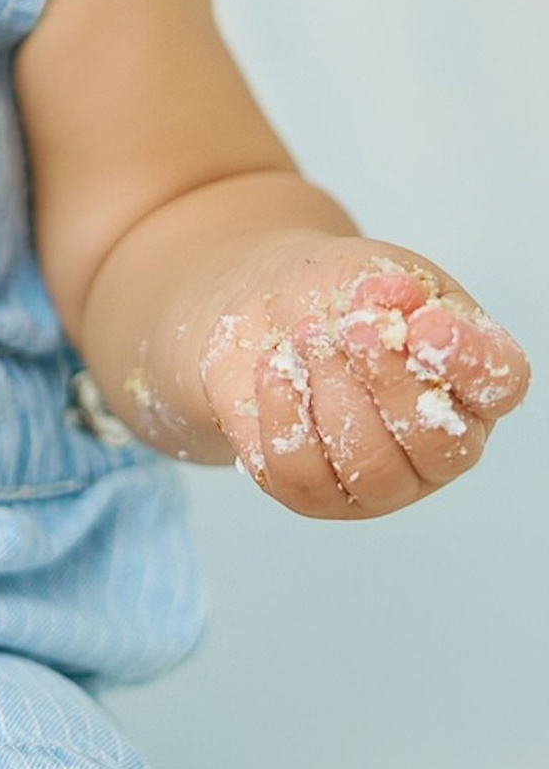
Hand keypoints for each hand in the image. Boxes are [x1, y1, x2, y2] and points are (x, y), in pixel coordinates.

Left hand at [196, 238, 529, 517]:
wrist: (269, 308)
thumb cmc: (340, 298)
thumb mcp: (376, 275)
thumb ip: (394, 290)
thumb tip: (399, 299)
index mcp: (471, 385)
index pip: (499, 386)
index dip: (469, 363)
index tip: (426, 324)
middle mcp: (436, 445)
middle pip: (436, 443)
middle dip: (389, 379)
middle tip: (354, 326)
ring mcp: (377, 481)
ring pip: (370, 468)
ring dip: (334, 393)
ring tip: (307, 335)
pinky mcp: (313, 493)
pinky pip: (303, 476)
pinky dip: (285, 415)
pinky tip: (275, 368)